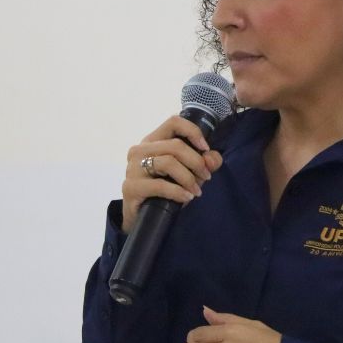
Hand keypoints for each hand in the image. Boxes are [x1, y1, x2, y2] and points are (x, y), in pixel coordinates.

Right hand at [121, 116, 224, 231]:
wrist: (143, 219)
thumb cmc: (165, 192)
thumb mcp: (189, 174)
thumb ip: (205, 163)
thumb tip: (212, 158)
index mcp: (153, 141)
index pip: (173, 122)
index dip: (193, 132)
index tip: (205, 148)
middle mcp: (140, 150)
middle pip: (175, 145)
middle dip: (196, 161)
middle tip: (206, 176)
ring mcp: (133, 168)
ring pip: (168, 162)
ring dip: (188, 178)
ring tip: (196, 191)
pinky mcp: (131, 187)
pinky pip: (160, 185)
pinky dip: (178, 192)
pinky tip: (187, 197)